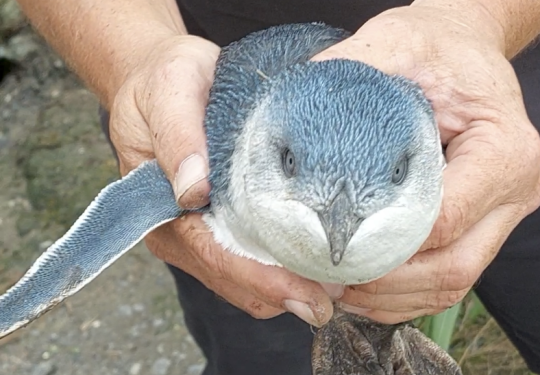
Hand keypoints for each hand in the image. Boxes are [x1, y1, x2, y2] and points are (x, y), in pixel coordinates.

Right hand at [109, 35, 332, 326]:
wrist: (162, 84)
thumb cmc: (166, 83)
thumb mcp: (170, 92)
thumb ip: (178, 135)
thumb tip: (193, 190)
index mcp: (158, 208)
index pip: (213, 255)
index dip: (261, 279)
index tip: (309, 295)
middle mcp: (178, 233)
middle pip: (234, 281)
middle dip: (284, 293)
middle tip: (338, 293)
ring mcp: (197, 236)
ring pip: (245, 283)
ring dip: (286, 287)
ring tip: (333, 281)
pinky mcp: (217, 229)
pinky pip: (250, 264)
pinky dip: (281, 270)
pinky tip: (311, 261)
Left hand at [313, 3, 539, 323]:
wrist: (463, 48)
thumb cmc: (435, 46)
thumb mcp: (395, 44)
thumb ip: (348, 75)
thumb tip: (285, 116)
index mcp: (503, 149)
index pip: (442, 218)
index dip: (383, 245)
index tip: (329, 250)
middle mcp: (514, 190)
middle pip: (452, 265)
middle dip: (385, 284)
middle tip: (328, 281)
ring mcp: (502, 212)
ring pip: (453, 282)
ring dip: (393, 297)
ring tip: (339, 291)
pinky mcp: (483, 223)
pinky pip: (451, 277)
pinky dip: (407, 293)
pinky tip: (366, 289)